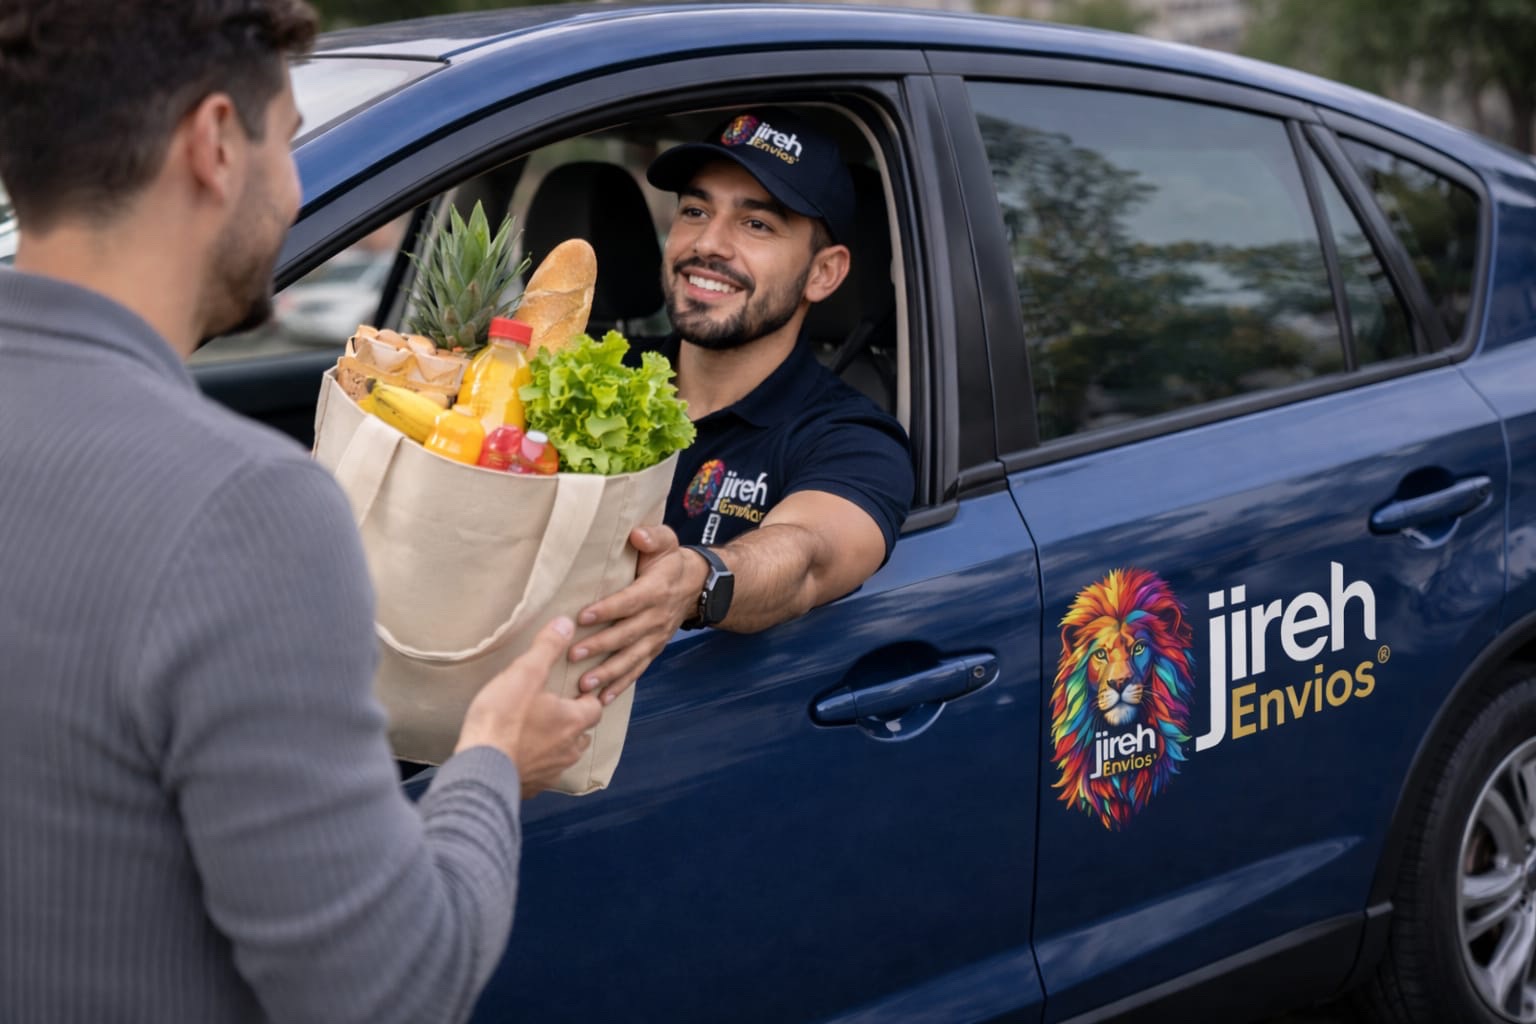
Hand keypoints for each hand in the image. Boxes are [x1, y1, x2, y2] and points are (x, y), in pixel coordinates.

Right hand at [454, 617, 603, 795]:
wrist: (479, 766)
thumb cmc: (502, 719)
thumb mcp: (524, 673)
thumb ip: (546, 648)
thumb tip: (566, 624)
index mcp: (572, 721)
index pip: (594, 708)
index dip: (586, 698)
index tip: (575, 690)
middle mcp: (568, 750)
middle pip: (582, 735)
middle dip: (574, 722)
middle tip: (555, 709)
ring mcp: (550, 772)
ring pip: (564, 756)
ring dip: (556, 744)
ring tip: (538, 732)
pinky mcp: (530, 787)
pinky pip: (541, 774)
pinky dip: (536, 764)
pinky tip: (519, 755)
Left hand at [571, 525, 704, 703]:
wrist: (696, 586)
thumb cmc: (671, 562)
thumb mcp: (667, 542)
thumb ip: (653, 537)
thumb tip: (637, 534)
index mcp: (656, 590)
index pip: (630, 601)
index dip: (608, 609)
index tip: (583, 616)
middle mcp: (656, 617)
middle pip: (626, 634)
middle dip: (600, 646)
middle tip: (573, 654)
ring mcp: (655, 638)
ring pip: (630, 659)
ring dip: (607, 673)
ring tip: (584, 685)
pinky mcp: (653, 650)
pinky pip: (637, 671)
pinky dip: (621, 686)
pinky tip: (602, 700)